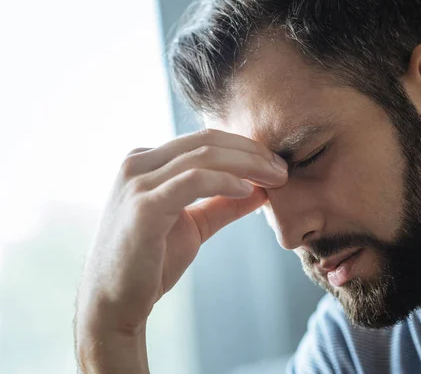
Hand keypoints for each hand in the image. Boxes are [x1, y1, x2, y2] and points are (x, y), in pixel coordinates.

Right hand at [75, 129, 287, 357]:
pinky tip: (248, 190)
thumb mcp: (194, 225)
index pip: (204, 140)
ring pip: (203, 156)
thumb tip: (260, 190)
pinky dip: (225, 181)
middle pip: (207, 141)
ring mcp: (136, 182)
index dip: (244, 148)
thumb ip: (222, 204)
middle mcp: (137, 164)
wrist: (114, 303)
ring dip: (247, 163)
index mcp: (147, 162)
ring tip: (276, 178)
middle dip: (251, 152)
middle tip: (283, 168)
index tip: (276, 164)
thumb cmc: (151, 262)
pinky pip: (192, 181)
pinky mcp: (142, 206)